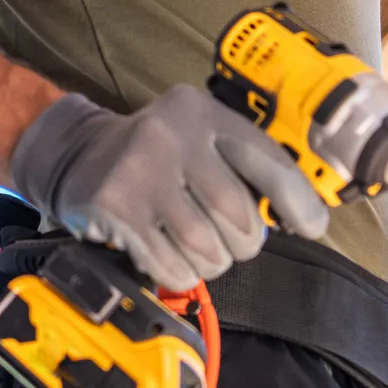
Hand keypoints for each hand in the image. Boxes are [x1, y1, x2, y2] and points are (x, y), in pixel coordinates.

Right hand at [10, 86, 329, 291]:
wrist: (76, 156)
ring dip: (210, 261)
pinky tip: (168, 258)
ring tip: (197, 250)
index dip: (297, 200)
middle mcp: (172, 135)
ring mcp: (140, 172)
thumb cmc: (158, 158)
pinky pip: (171, 265)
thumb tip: (307, 219)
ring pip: (206, 246)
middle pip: (238, 214)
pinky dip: (179, 273)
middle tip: (230, 241)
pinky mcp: (116, 209)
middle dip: (243, 241)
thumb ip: (247, 168)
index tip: (311, 227)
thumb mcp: (200, 141)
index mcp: (202, 114)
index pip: (267, 161)